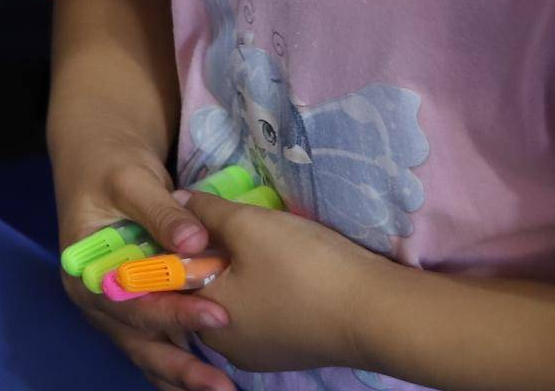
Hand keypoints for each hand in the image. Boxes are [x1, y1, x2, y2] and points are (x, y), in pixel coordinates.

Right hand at [55, 142, 235, 390]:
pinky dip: (184, 361)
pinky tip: (212, 378)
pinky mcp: (139, 307)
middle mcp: (97, 298)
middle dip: (179, 366)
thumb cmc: (111, 168)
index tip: (217, 315)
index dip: (171, 312)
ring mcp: (117, 307)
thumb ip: (162, 211)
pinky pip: (160, 343)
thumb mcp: (132, 180)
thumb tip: (194, 241)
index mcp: (85, 270)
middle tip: (220, 385)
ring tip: (221, 389)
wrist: (101, 160)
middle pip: (137, 341)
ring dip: (182, 373)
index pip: (128, 302)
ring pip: (148, 351)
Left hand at [172, 191, 387, 380]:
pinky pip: (265, 313)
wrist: (380, 313)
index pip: (175, 275)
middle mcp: (226, 345)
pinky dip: (268, 290)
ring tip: (264, 244)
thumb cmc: (304, 267)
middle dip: (215, 257)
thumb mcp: (247, 224)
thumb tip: (176, 202)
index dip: (182, 242)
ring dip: (243, 272)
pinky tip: (286, 269)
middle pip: (206, 288)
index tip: (196, 218)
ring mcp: (262, 352)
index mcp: (204, 319)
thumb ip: (206, 210)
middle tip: (235, 227)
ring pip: (238, 300)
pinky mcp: (293, 350)